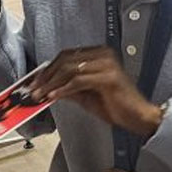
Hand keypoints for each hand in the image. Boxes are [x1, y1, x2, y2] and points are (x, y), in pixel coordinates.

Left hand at [29, 46, 162, 135]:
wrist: (139, 117)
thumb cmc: (117, 107)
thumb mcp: (86, 96)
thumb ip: (68, 88)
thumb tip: (47, 87)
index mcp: (99, 54)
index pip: (67, 56)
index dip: (48, 68)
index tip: (35, 81)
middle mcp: (103, 54)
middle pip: (66, 59)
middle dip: (46, 75)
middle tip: (33, 89)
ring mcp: (107, 64)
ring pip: (70, 69)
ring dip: (51, 83)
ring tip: (40, 95)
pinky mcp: (109, 77)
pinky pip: (79, 81)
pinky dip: (63, 89)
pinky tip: (53, 96)